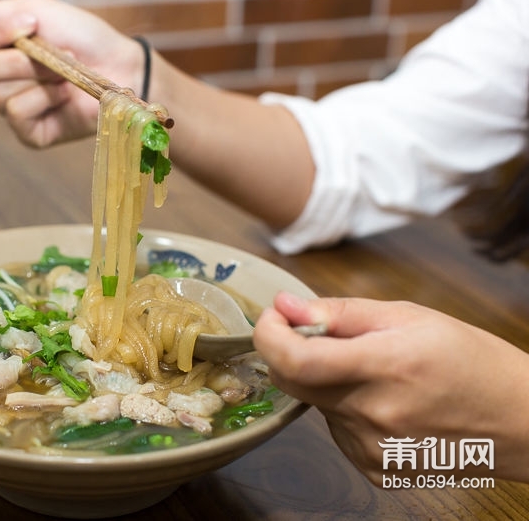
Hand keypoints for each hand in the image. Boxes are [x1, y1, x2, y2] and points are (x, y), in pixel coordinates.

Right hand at [0, 0, 145, 147]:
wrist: (121, 67)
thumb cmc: (84, 38)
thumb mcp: (39, 11)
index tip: (31, 23)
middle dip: (16, 59)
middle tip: (51, 54)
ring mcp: (14, 108)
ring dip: (37, 77)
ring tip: (64, 74)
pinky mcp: (30, 132)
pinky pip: (16, 113)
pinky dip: (43, 99)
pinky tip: (64, 96)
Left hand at [253, 292, 528, 483]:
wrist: (518, 422)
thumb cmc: (471, 361)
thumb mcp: (408, 317)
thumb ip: (340, 313)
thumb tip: (287, 306)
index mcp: (383, 367)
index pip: (294, 359)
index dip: (268, 335)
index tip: (271, 318)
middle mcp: (371, 413)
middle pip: (291, 382)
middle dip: (289, 352)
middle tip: (317, 334)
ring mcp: (369, 447)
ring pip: (313, 403)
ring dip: (323, 380)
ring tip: (371, 371)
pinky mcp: (371, 466)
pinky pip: (334, 427)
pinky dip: (343, 407)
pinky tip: (381, 400)